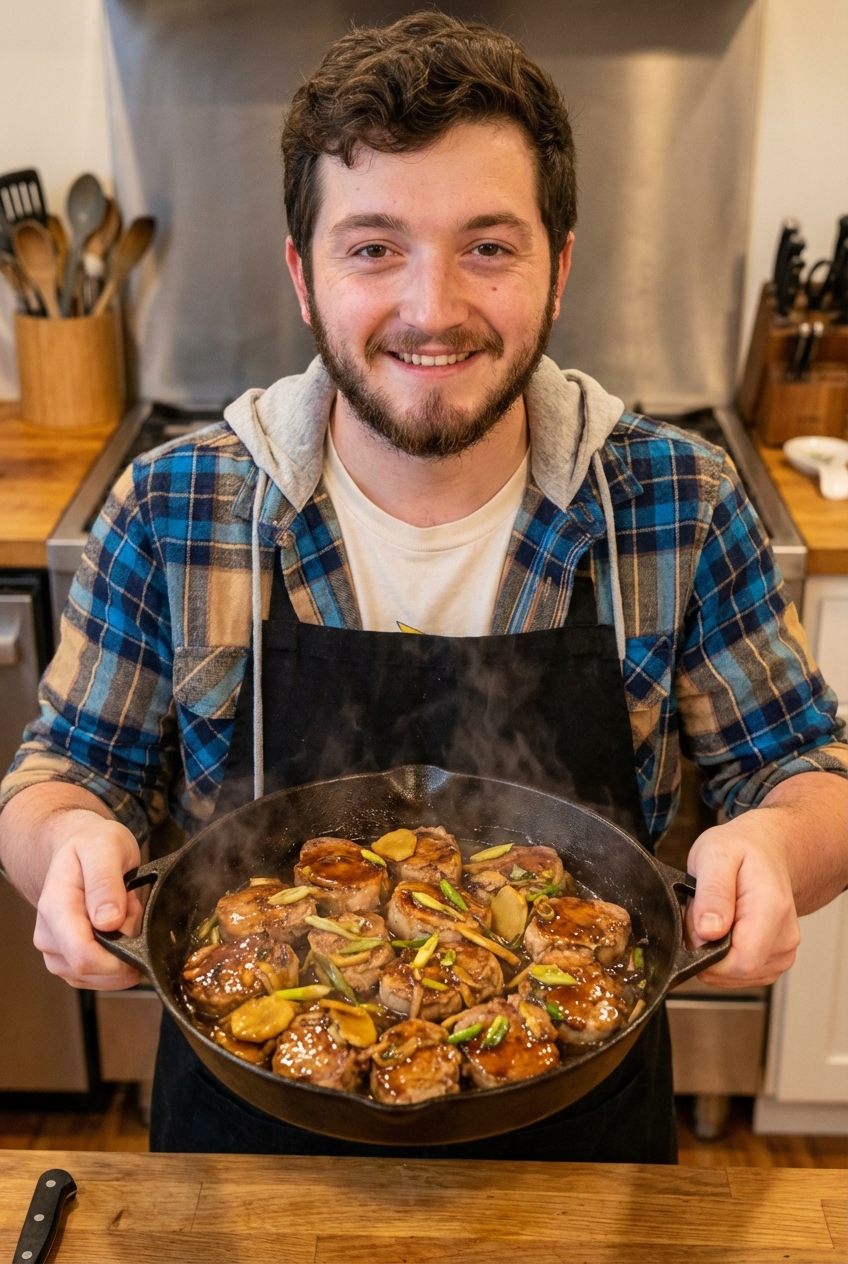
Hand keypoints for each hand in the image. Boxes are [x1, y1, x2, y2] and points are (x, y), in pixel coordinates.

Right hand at [33, 809, 143, 989]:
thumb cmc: (92, 845)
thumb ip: (106, 883)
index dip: (117, 961)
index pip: (82, 955)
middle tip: (131, 911)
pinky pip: (101, 977)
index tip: (140, 942)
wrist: (79, 846)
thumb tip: (109, 921)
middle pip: (93, 971)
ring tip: (124, 914)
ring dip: (123, 954)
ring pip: (100, 978)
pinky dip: (119, 959)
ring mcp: (58, 952)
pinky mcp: (69, 961)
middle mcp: (49, 936)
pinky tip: (120, 930)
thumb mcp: (105, 848)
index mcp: (56, 908)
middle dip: (125, 951)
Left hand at [686, 811, 799, 987]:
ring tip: (716, 918)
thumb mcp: (714, 855)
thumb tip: (709, 932)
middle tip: (703, 915)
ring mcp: (783, 952)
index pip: (742, 963)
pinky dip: (724, 958)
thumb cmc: (740, 850)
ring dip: (715, 955)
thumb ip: (711, 894)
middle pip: (736, 973)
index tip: (695, 928)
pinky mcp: (775, 960)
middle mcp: (785, 937)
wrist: (766, 850)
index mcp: (771, 911)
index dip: (707, 956)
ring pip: (736, 977)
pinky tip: (725, 930)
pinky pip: (740, 975)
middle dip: (707, 953)